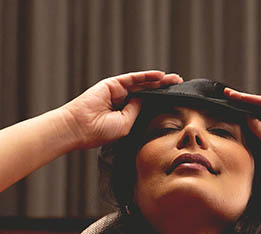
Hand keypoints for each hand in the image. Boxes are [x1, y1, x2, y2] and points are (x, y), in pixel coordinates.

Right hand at [60, 71, 182, 148]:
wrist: (80, 127)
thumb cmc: (100, 131)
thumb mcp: (126, 124)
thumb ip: (137, 110)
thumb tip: (146, 98)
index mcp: (126, 114)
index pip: (147, 105)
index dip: (161, 101)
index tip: (176, 100)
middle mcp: (122, 102)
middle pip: (147, 92)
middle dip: (163, 88)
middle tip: (180, 85)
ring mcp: (117, 92)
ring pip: (142, 84)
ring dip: (159, 81)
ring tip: (175, 79)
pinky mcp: (113, 83)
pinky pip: (133, 78)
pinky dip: (146, 76)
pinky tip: (160, 75)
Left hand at [223, 88, 260, 171]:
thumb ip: (256, 126)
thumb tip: (245, 114)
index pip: (257, 123)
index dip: (243, 117)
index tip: (228, 113)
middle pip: (258, 111)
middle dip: (242, 106)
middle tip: (224, 98)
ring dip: (245, 100)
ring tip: (228, 96)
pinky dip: (255, 99)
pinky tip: (241, 97)